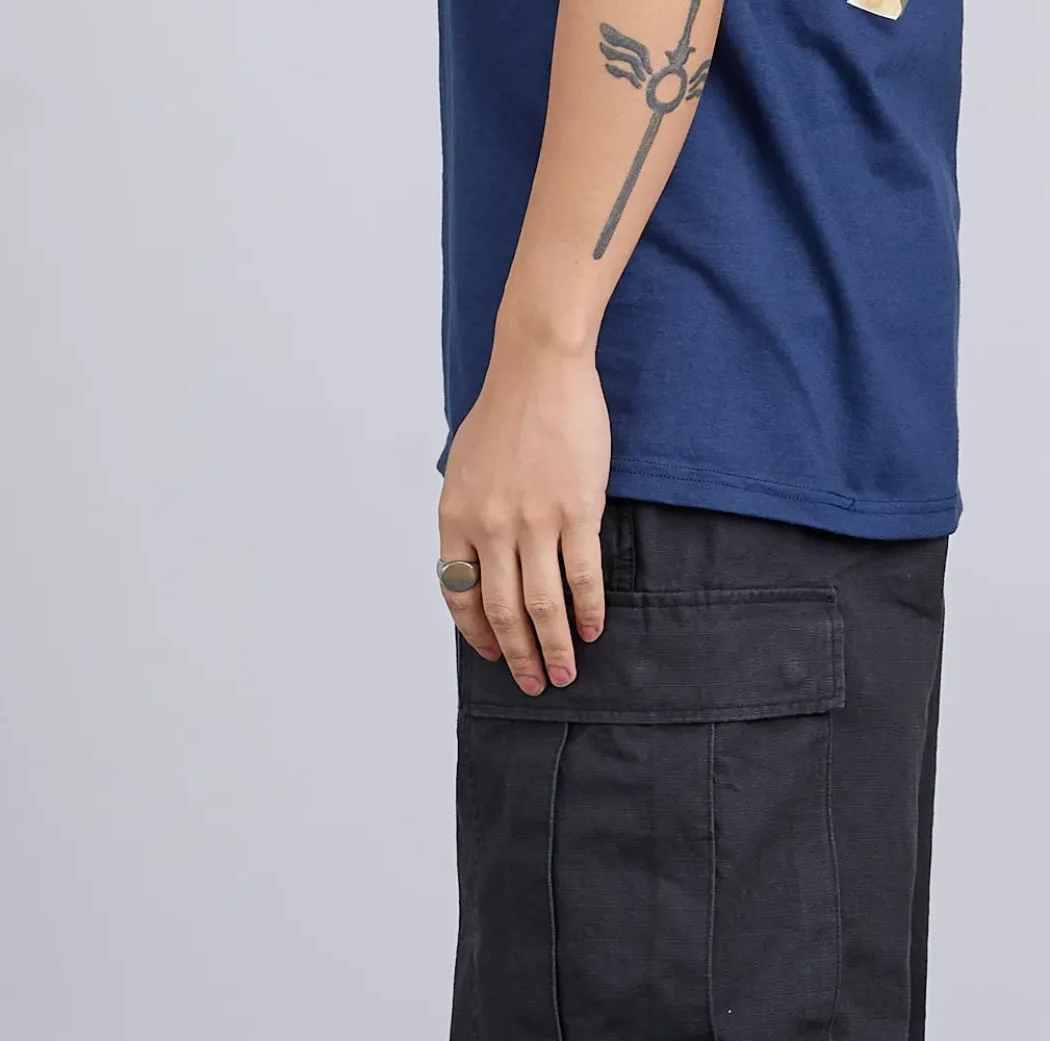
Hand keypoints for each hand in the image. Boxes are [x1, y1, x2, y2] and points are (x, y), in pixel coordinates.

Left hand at [437, 329, 610, 692]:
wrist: (539, 368)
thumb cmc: (505, 409)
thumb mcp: (464, 465)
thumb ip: (469, 512)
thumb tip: (478, 554)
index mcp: (456, 517)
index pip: (458, 594)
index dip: (476, 632)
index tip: (493, 653)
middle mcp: (490, 527)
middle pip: (503, 611)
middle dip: (519, 655)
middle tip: (535, 683)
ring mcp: (534, 521)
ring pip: (542, 604)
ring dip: (555, 646)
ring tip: (566, 672)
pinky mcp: (577, 510)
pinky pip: (583, 575)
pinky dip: (588, 608)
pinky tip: (593, 627)